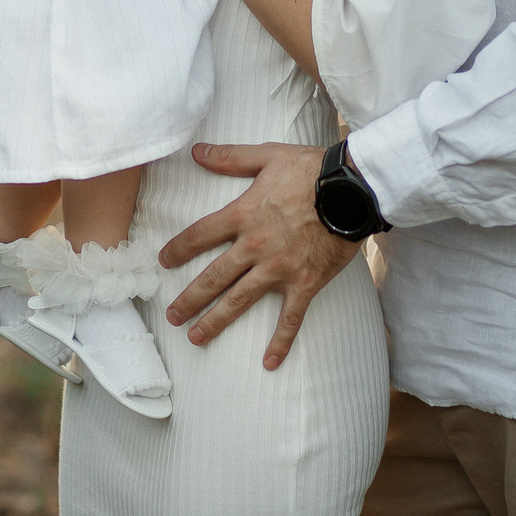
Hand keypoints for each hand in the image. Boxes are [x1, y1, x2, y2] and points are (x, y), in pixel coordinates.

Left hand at [157, 142, 356, 369]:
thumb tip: (196, 152)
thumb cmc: (311, 170)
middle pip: (214, 277)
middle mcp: (255, 246)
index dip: (179, 249)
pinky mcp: (304, 284)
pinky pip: (290, 319)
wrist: (352, 190)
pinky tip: (268, 363)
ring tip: (196, 337)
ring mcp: (279, 269)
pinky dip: (280, 342)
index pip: (200, 235)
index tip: (163, 262)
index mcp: (244, 215)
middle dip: (190, 298)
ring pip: (240, 301)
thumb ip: (230, 157)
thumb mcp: (268, 156)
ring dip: (216, 321)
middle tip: (171, 316)